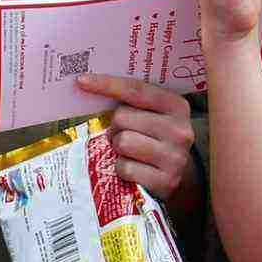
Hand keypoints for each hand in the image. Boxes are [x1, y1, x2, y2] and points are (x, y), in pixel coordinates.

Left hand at [73, 74, 197, 210]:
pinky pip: (125, 168)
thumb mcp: (152, 115)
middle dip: (114, 126)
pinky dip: (122, 169)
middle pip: (122, 117)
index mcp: (177, 106)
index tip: (82, 81)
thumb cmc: (155, 139)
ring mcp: (174, 157)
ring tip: (129, 152)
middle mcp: (180, 130)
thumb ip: (131, 102)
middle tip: (122, 134)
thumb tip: (88, 86)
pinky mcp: (165, 181)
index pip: (136, 90)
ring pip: (122, 142)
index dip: (106, 84)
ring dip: (117, 148)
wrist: (180, 175)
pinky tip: (135, 169)